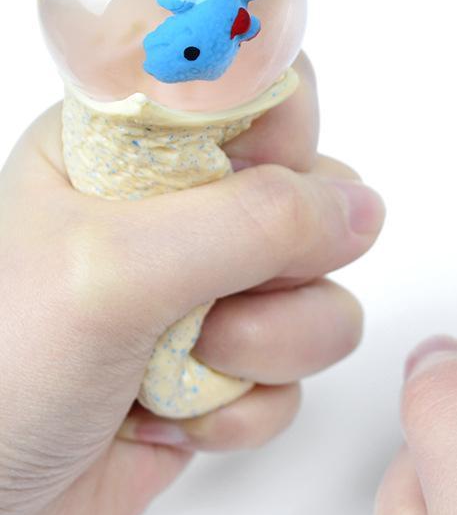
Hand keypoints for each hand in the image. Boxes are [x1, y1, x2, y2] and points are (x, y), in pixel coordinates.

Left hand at [0, 53, 383, 514]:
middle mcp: (186, 212)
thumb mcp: (114, 269)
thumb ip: (250, 222)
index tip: (263, 186)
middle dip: (286, 263)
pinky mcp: (233, 366)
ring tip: (191, 365)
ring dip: (269, 346)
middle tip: (215, 291)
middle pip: (316, 200)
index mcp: (136, 147)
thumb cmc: (0, 370)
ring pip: (322, 296)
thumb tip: (361, 210)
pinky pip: (299, 374)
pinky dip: (246, 406)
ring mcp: (215, 292)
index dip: (283, 138)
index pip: (259, 95)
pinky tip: (179, 419)